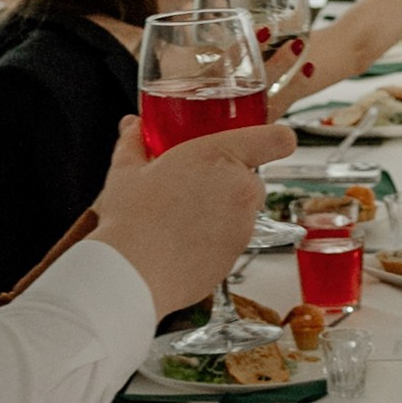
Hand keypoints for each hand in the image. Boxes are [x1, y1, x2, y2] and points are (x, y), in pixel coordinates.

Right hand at [92, 116, 293, 309]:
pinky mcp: (239, 253)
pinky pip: (235, 236)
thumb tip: (132, 127)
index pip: (275, 139)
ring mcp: (244, 223)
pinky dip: (218, 237)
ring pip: (244, 208)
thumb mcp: (125, 172)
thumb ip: (134, 143)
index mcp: (218, 156)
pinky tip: (186, 240)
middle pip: (252, 176)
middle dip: (228, 181)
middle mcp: (240, 187)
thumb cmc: (131, 221)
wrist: (133, 275)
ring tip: (184, 217)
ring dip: (224, 210)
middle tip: (195, 186)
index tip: (267, 141)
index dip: (275, 139)